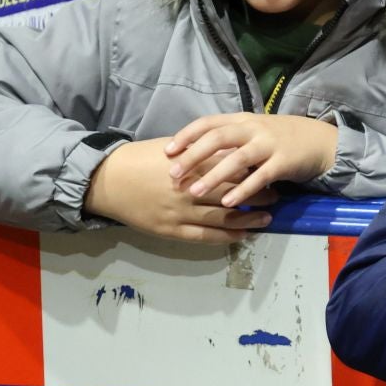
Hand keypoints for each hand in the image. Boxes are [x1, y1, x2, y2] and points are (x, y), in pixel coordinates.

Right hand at [86, 138, 273, 242]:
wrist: (108, 180)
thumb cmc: (141, 159)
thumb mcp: (174, 148)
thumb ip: (201, 152)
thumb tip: (229, 151)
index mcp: (191, 165)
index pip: (231, 169)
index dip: (254, 172)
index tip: (270, 171)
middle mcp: (189, 190)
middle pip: (233, 195)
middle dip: (258, 196)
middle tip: (277, 197)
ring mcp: (180, 213)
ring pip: (222, 218)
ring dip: (248, 220)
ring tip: (267, 219)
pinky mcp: (171, 230)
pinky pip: (204, 237)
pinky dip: (226, 237)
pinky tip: (242, 236)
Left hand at [165, 113, 339, 206]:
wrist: (319, 141)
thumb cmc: (280, 138)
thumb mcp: (253, 131)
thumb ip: (229, 138)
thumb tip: (193, 152)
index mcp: (242, 120)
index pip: (209, 123)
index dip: (187, 135)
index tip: (167, 151)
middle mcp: (253, 129)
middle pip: (218, 138)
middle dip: (194, 156)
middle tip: (174, 173)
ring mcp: (269, 144)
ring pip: (237, 159)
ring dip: (214, 176)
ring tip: (194, 191)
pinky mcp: (283, 162)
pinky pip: (260, 177)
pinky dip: (243, 190)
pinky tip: (229, 203)